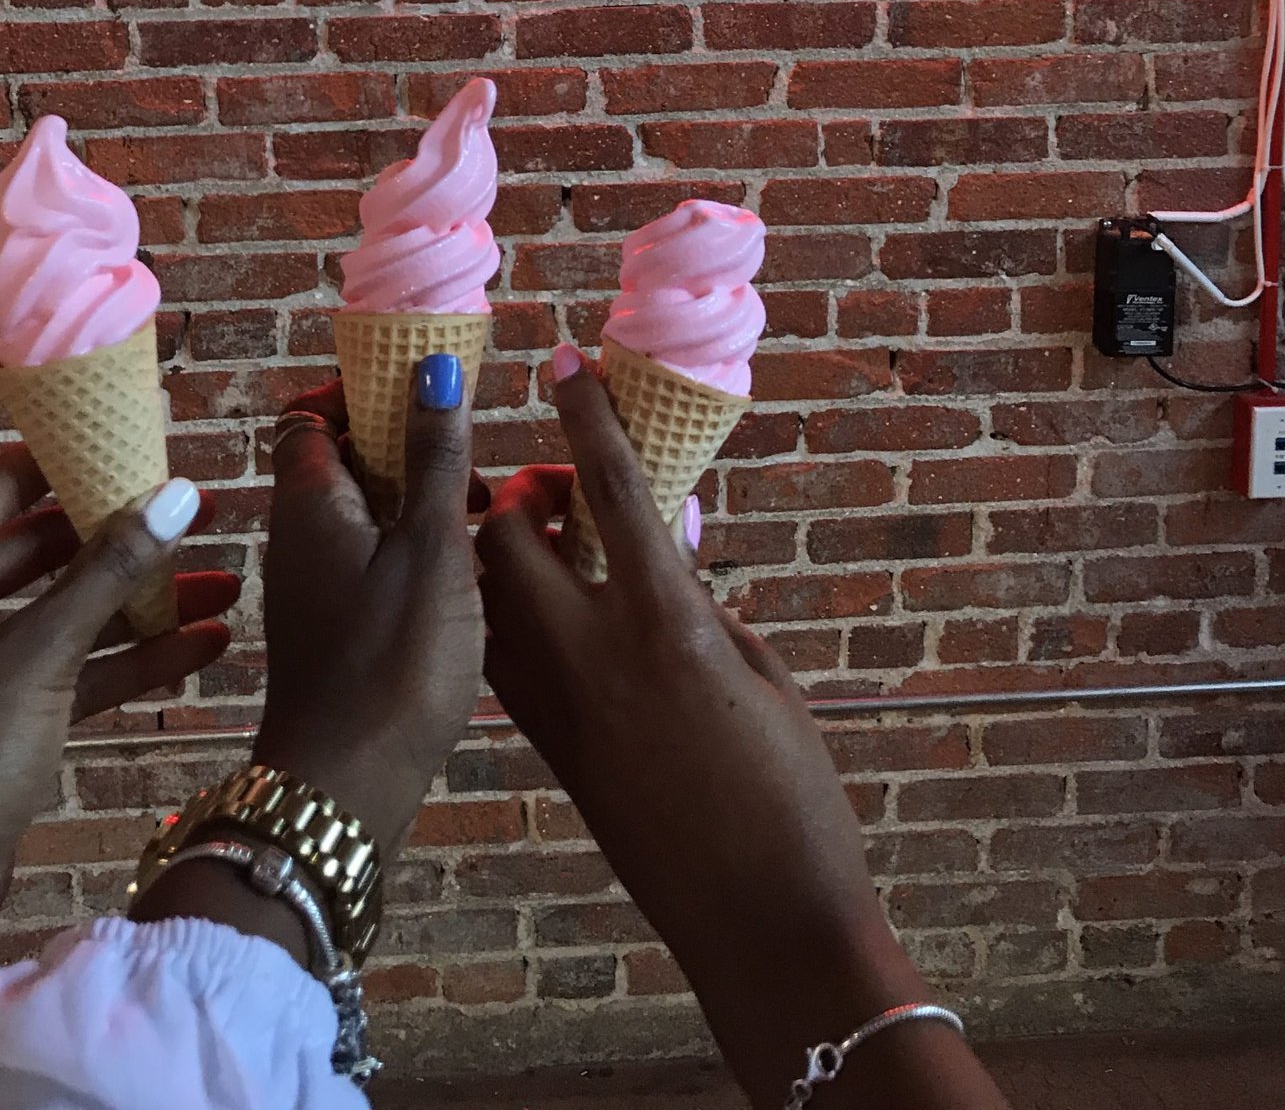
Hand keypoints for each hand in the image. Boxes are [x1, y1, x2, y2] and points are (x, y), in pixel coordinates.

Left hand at [0, 451, 234, 1096]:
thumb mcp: (36, 658)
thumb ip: (110, 573)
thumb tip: (180, 495)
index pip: (9, 481)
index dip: (83, 455)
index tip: (154, 430)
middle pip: (44, 543)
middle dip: (126, 533)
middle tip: (206, 507)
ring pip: (65, 609)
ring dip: (140, 601)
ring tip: (227, 578)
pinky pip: (68, 666)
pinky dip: (127, 658)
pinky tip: (202, 644)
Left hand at [251, 365, 483, 855]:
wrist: (346, 791)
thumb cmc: (392, 665)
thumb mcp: (433, 548)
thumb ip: (437, 458)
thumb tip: (434, 365)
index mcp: (310, 504)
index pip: (312, 414)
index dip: (362, 390)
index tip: (423, 389)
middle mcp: (296, 539)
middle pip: (340, 460)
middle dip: (403, 443)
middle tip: (468, 453)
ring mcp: (310, 589)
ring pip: (359, 514)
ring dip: (413, 500)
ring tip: (479, 512)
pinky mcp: (331, 632)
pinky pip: (366, 562)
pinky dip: (408, 549)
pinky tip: (459, 573)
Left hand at [478, 356, 1008, 1109]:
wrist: (756, 922)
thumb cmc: (792, 797)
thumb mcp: (763, 680)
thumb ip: (705, 610)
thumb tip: (665, 567)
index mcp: (668, 623)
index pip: (612, 493)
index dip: (586, 417)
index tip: (561, 362)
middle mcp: (595, 654)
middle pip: (512, 537)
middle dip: (519, 494)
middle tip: (558, 489)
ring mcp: (558, 705)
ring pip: (492, 595)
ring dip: (502, 552)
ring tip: (544, 540)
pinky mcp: (547, 746)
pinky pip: (505, 654)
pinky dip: (512, 613)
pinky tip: (548, 611)